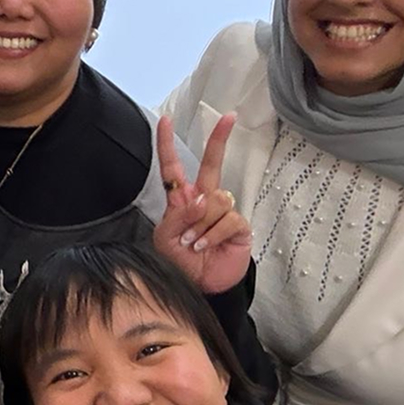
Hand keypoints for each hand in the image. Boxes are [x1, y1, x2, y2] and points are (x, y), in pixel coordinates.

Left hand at [153, 114, 251, 294]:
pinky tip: (204, 247)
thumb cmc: (180, 262)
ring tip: (192, 243)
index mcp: (182, 201)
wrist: (200, 287)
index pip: (174, 168)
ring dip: (200, 223)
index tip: (165, 120)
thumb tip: (199, 199)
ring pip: (216, 199)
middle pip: (213, 163)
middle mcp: (204, 200)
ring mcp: (223, 212)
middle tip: (229, 117)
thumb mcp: (165, 239)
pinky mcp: (238, 226)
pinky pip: (227, 219)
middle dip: (219, 139)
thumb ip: (177, 217)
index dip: (167, 145)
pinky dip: (211, 234)